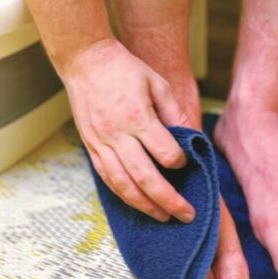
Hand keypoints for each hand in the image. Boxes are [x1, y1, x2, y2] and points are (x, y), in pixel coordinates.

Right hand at [60, 38, 195, 222]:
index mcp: (137, 116)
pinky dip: (123, 194)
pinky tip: (136, 202)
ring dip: (144, 205)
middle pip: (145, 177)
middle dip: (168, 200)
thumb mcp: (156, 82)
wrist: (85, 61)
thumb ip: (173, 111)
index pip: (164, 152)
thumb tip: (192, 137)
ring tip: (163, 217)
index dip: (179, 162)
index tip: (186, 162)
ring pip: (123, 184)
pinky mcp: (90, 146)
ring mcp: (101, 143)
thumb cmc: (124, 69)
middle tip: (186, 215)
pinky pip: (106, 177)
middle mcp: (117, 134)